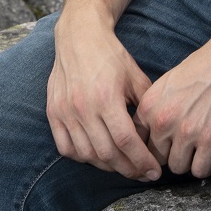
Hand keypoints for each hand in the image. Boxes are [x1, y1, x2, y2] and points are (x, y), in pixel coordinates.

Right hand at [47, 13, 161, 180]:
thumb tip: (157, 138)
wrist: (79, 36)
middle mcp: (83, 107)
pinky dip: (82, 156)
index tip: (154, 172)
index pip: (126, 141)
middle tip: (142, 173)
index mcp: (106, 97)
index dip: (142, 161)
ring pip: (87, 154)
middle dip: (129, 169)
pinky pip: (66, 147)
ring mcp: (65, 111)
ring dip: (107, 166)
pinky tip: (96, 154)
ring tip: (122, 164)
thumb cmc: (111, 56)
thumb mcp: (136, 77)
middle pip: (107, 153)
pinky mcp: (53, 112)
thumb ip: (146, 108)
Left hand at [134, 37, 210, 177]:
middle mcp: (163, 121)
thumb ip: (152, 110)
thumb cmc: (198, 70)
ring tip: (196, 148)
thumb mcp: (164, 86)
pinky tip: (208, 153)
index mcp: (148, 107)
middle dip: (168, 155)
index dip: (147, 149)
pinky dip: (204, 166)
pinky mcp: (210, 140)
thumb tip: (144, 136)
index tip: (157, 151)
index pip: (136, 142)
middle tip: (181, 148)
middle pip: (156, 159)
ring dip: (187, 161)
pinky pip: (200, 170)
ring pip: (177, 168)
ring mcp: (186, 132)